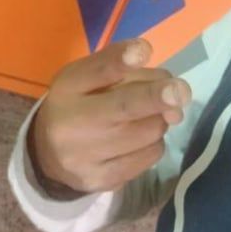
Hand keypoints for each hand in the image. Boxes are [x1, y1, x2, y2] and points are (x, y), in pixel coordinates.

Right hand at [28, 38, 191, 195]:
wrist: (49, 155)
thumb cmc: (80, 102)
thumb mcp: (89, 75)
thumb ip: (124, 68)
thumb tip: (170, 84)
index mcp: (68, 88)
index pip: (96, 70)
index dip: (121, 60)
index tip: (143, 50)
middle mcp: (72, 124)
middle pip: (125, 107)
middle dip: (157, 97)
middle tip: (181, 91)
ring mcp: (86, 157)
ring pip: (149, 131)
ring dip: (160, 118)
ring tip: (147, 115)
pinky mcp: (104, 181)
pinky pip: (150, 156)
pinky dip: (154, 142)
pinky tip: (140, 139)